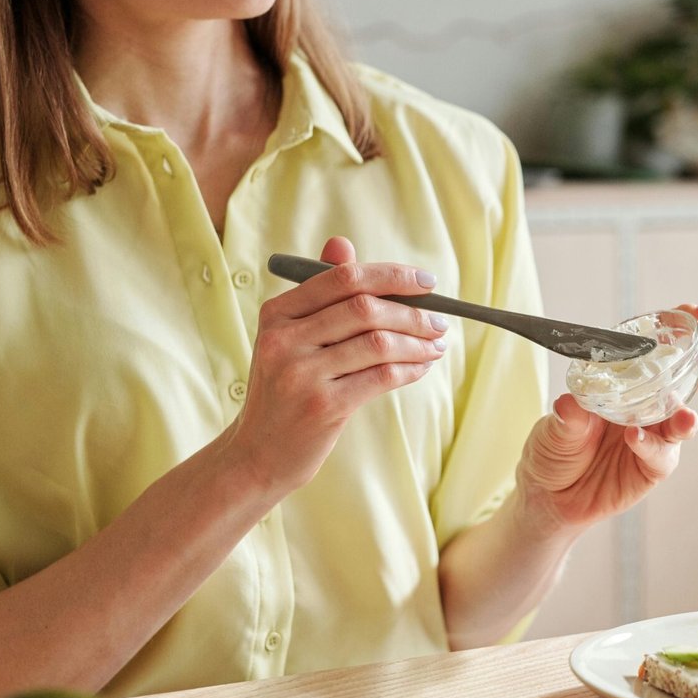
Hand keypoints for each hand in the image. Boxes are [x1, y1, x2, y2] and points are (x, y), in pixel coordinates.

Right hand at [217, 237, 445, 498]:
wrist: (258, 453)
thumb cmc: (284, 389)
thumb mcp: (290, 338)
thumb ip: (319, 293)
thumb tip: (342, 244)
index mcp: (277, 313)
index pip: (343, 278)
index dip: (392, 276)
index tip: (426, 283)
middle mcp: (284, 339)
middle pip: (365, 308)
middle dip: (413, 312)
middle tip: (440, 320)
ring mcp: (301, 374)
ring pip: (379, 343)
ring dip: (418, 342)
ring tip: (436, 344)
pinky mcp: (323, 407)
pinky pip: (382, 377)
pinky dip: (410, 369)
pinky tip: (422, 367)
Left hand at [514, 304, 697, 535]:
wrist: (547, 496)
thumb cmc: (553, 449)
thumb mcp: (552, 428)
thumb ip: (566, 418)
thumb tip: (570, 403)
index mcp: (627, 381)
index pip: (658, 349)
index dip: (679, 330)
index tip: (695, 313)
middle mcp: (648, 405)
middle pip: (687, 381)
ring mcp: (654, 437)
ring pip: (682, 421)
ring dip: (687, 415)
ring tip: (685, 415)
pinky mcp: (650, 468)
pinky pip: (659, 455)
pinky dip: (650, 446)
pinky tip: (634, 439)